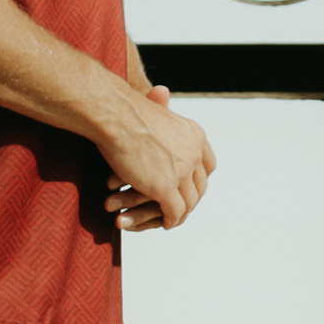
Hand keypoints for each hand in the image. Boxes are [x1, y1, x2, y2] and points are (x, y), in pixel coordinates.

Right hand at [105, 83, 215, 231]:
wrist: (115, 115)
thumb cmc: (126, 111)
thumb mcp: (158, 114)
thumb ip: (166, 122)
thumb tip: (164, 100)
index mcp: (196, 135)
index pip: (208, 165)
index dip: (199, 179)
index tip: (189, 187)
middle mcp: (195, 153)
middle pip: (200, 185)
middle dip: (190, 199)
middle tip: (178, 207)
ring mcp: (182, 171)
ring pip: (188, 202)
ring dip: (180, 213)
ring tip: (171, 218)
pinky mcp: (165, 188)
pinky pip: (174, 212)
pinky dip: (170, 220)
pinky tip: (164, 223)